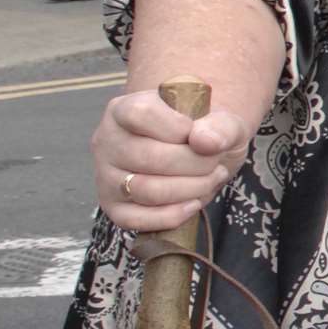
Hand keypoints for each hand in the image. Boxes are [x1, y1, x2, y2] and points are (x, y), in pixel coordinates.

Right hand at [91, 91, 249, 231]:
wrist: (199, 154)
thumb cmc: (205, 132)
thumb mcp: (223, 121)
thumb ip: (221, 126)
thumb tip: (205, 142)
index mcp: (125, 108)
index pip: (142, 114)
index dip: (179, 128)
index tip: (201, 135)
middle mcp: (107, 140)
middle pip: (150, 157)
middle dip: (196, 164)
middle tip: (216, 163)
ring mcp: (105, 176)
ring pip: (145, 190)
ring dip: (190, 189)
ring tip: (212, 178)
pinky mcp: (112, 207)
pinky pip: (135, 219)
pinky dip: (171, 216)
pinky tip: (194, 203)